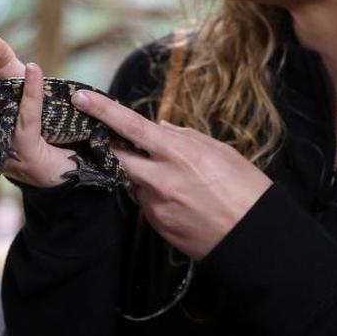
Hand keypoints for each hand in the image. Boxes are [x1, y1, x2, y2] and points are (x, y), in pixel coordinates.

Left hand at [70, 89, 272, 258]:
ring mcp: (156, 205)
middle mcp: (161, 179)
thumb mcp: (220, 152)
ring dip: (141, 174)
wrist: (255, 237)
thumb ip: (185, 137)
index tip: (81, 98)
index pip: (130, 126)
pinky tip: (179, 198)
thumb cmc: (245, 189)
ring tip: (174, 178)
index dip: (102, 110)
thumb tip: (159, 129)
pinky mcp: (157, 225)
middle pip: (117, 157)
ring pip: (133, 181)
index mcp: (178, 153)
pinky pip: (145, 203)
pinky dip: (153, 195)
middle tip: (111, 139)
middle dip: (110, 146)